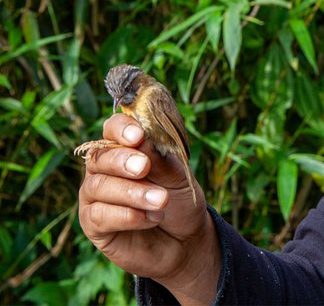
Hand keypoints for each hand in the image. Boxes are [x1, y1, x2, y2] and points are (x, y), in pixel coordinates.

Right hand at [78, 113, 219, 303]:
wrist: (185, 240)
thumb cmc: (180, 201)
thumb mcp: (179, 177)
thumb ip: (160, 159)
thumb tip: (143, 139)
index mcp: (126, 149)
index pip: (113, 128)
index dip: (121, 129)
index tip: (138, 136)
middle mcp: (104, 169)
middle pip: (100, 157)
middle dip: (122, 161)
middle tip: (144, 167)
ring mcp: (96, 196)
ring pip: (99, 186)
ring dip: (132, 192)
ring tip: (161, 200)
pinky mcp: (93, 225)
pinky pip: (99, 215)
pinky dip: (127, 216)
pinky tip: (152, 219)